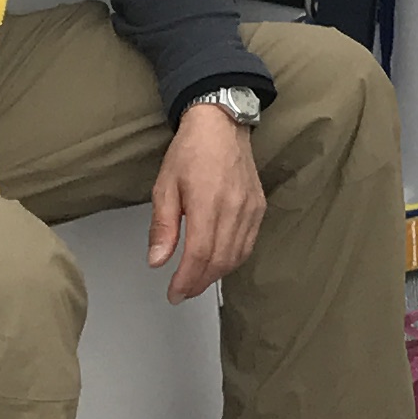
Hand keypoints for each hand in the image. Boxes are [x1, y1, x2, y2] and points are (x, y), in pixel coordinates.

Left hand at [148, 100, 265, 301]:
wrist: (222, 125)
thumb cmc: (191, 150)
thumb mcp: (164, 185)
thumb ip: (162, 226)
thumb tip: (157, 261)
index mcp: (208, 202)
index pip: (200, 254)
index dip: (186, 280)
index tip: (173, 293)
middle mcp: (234, 208)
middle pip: (220, 261)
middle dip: (199, 283)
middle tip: (181, 292)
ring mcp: (250, 209)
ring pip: (237, 256)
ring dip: (216, 275)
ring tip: (196, 281)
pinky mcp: (259, 207)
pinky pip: (249, 244)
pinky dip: (233, 260)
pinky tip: (218, 263)